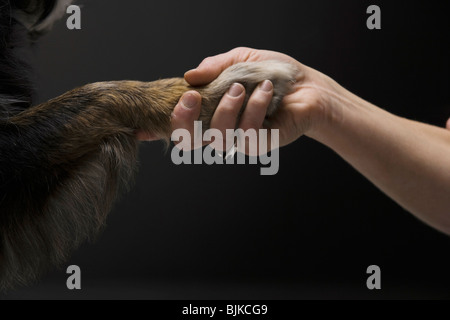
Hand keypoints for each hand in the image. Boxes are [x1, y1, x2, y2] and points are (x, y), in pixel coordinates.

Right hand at [181, 47, 343, 147]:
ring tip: (241, 87)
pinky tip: (265, 90)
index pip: (183, 125)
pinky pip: (248, 134)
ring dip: (227, 108)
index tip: (175, 103)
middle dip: (185, 121)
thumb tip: (189, 75)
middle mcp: (222, 128)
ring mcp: (240, 138)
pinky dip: (255, 107)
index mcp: (211, 110)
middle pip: (190, 142)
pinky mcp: (261, 144)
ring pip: (219, 138)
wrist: (307, 84)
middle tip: (193, 97)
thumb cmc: (272, 73)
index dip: (172, 121)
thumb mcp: (240, 60)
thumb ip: (215, 67)